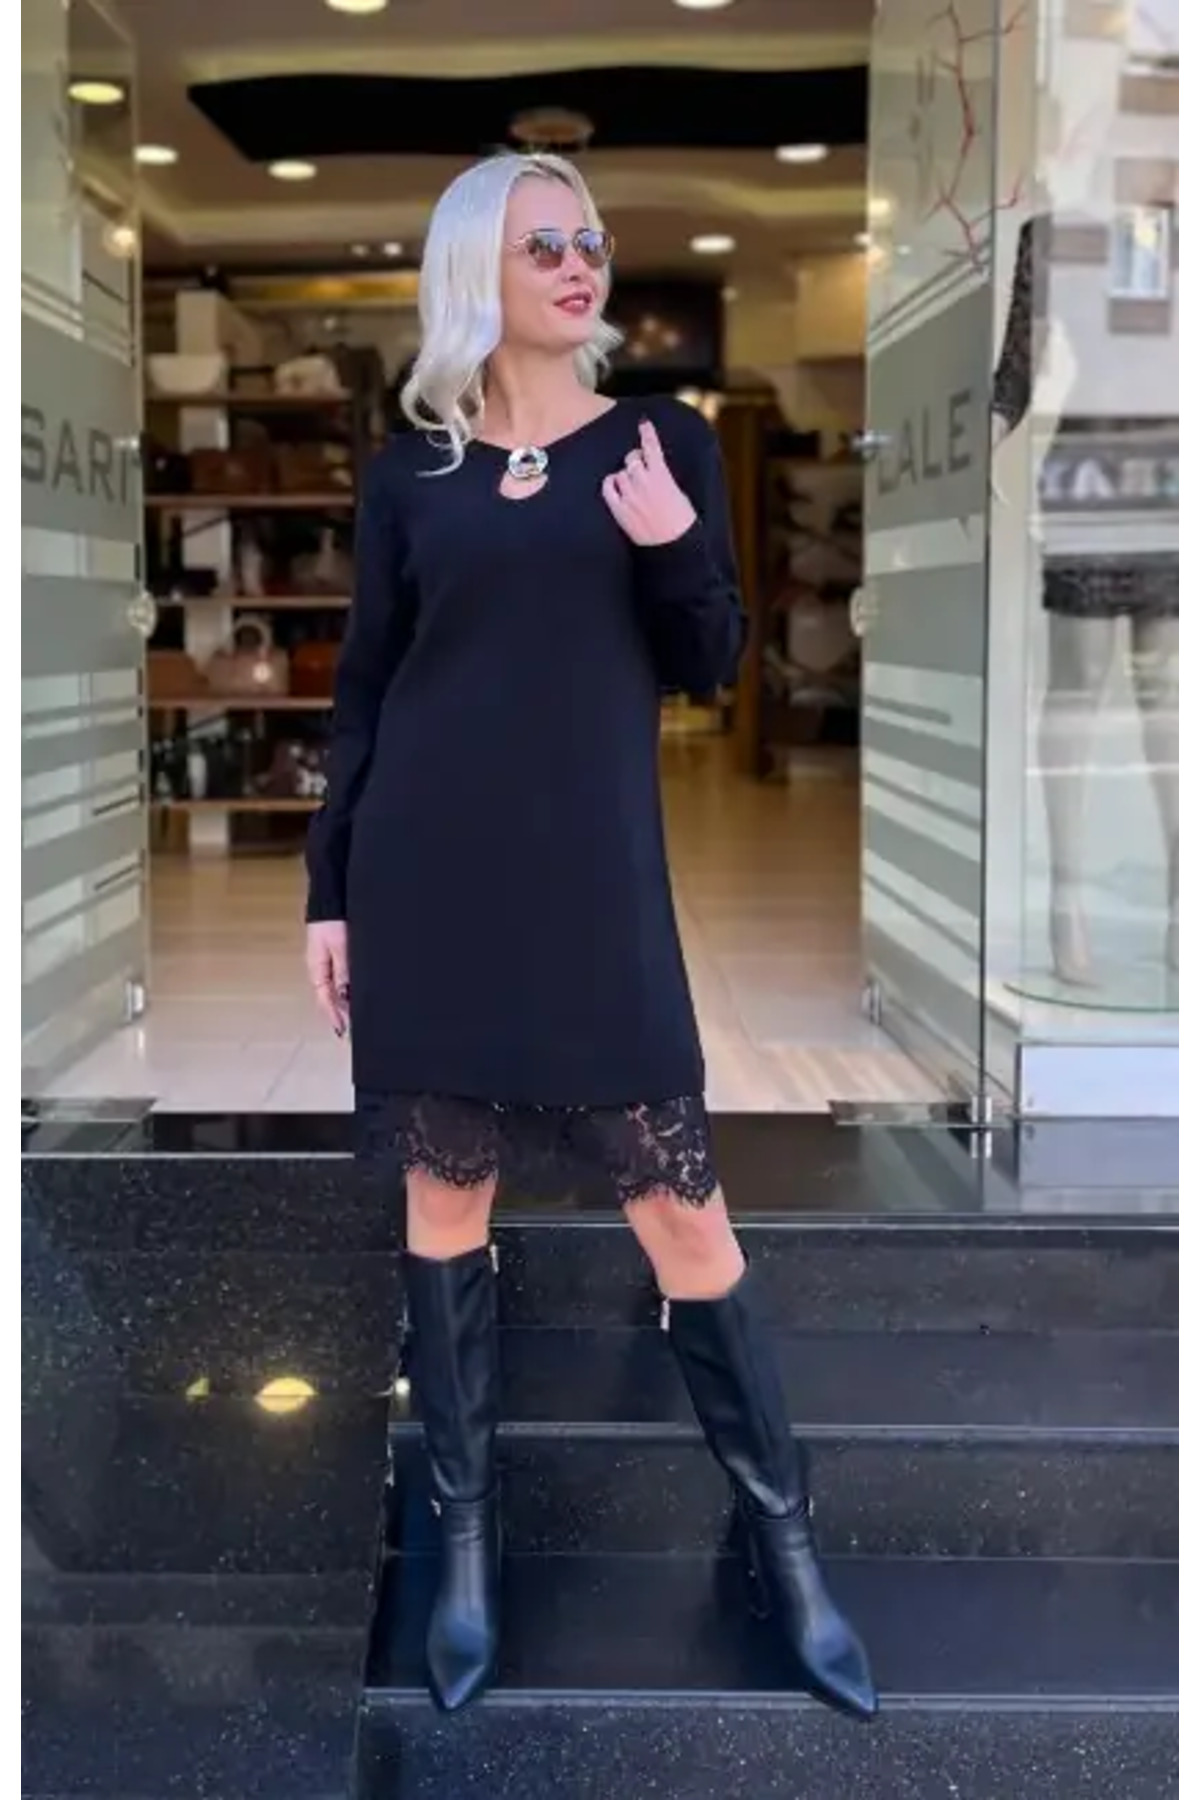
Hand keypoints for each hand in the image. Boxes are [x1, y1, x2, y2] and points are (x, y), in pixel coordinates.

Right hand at [306, 920, 349, 1036]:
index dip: (334, 1016)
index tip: (342, 1030)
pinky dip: (345, 989)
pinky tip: (353, 995)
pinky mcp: (334, 956)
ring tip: (354, 1017)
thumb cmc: (332, 920)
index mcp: (317, 968)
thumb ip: (344, 971)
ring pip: (334, 990)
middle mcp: (319, 968)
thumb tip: (345, 994)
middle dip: (339, 1013)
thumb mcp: (340, 948)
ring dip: (343, 1003)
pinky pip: (338, 979)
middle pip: (329, 998)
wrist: (330, 899)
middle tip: (350, 1029)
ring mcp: (325, 963)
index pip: (324, 999)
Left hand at [601, 419, 696, 546]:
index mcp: (662, 476)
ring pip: (620, 473)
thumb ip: (664, 478)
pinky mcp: (619, 510)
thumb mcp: (679, 493)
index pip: (652, 447)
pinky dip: (611, 484)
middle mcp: (643, 483)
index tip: (644, 423)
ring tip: (633, 486)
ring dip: (625, 475)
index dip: (647, 433)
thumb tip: (654, 471)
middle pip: (632, 459)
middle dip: (636, 461)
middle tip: (641, 470)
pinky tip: (616, 487)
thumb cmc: (682, 522)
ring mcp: (629, 496)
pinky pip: (608, 488)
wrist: (673, 547)